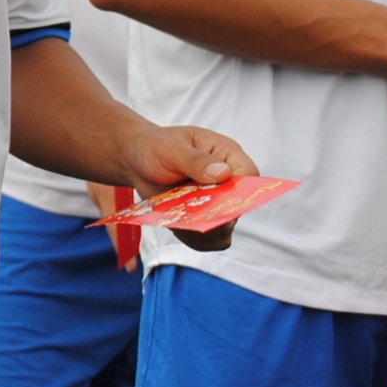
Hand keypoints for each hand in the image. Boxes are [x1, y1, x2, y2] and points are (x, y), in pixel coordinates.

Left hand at [117, 121, 255, 254]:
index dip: (238, 190)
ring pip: (224, 229)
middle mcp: (228, 182)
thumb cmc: (157, 146)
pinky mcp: (204, 220)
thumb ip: (196, 160)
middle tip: (193, 214)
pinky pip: (208, 240)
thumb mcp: (171, 148)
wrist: (138, 160)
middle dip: (217, 216)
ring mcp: (217, 203)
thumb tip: (222, 173)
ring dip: (203, 230)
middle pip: (238, 208)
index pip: (249, 176)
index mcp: (228, 156)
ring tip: (179, 219)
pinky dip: (194, 239)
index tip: (215, 196)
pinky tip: (177, 227)